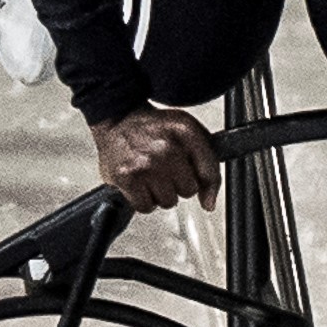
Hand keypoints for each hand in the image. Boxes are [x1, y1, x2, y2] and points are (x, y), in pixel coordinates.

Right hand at [89, 104, 220, 213]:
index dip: (207, 184)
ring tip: (151, 174)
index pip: (209, 171)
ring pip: (168, 201)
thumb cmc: (153, 129)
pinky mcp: (126, 177)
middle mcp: (166, 146)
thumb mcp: (187, 133)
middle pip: (188, 190)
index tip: (201, 188)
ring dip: (160, 193)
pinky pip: (146, 207)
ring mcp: (145, 163)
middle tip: (165, 169)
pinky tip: (139, 182)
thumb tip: (208, 204)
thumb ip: (207, 164)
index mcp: (185, 130)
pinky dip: (143, 199)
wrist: (117, 120)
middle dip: (178, 184)